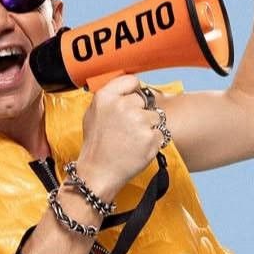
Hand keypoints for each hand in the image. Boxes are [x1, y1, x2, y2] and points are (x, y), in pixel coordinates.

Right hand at [77, 75, 166, 197]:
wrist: (98, 173)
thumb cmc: (96, 146)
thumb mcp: (92, 114)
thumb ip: (109, 97)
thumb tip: (129, 87)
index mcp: (106, 97)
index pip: (132, 81)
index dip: (133, 92)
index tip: (130, 102)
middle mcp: (122, 106)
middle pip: (144, 100)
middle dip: (140, 113)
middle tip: (126, 129)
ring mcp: (139, 121)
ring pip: (155, 117)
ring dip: (147, 128)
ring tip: (131, 140)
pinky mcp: (151, 137)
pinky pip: (160, 133)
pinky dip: (153, 141)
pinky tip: (137, 148)